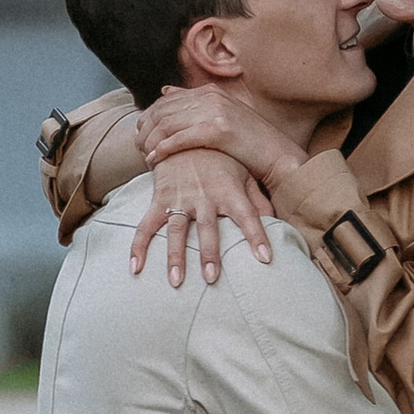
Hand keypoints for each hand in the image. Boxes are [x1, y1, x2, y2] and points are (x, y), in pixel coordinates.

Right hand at [129, 146, 275, 287]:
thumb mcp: (243, 173)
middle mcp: (205, 196)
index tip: (266, 258)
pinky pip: (146, 225)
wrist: (184, 132)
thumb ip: (257, 199)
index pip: (248, 216)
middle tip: (212, 279)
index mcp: (229, 190)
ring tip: (176, 281)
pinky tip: (136, 268)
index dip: (258, 236)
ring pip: (176, 230)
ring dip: (175, 256)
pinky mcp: (160, 198)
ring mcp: (180, 197)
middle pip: (207, 229)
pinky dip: (139, 246)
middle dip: (209, 253)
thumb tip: (277, 221)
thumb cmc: (220, 158)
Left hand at [138, 87, 300, 186]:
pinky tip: (155, 159)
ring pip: (167, 124)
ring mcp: (215, 112)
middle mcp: (211, 97)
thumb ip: (194, 102)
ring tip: (144, 155)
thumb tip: (165, 90)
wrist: (279, 155)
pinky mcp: (218, 130)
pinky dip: (162, 150)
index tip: (139, 132)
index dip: (148, 115)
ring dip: (150, 141)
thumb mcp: (222, 115)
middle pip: (163, 110)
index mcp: (210, 91)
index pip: (166, 99)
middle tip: (137, 145)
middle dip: (145, 129)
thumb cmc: (250, 142)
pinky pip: (179, 139)